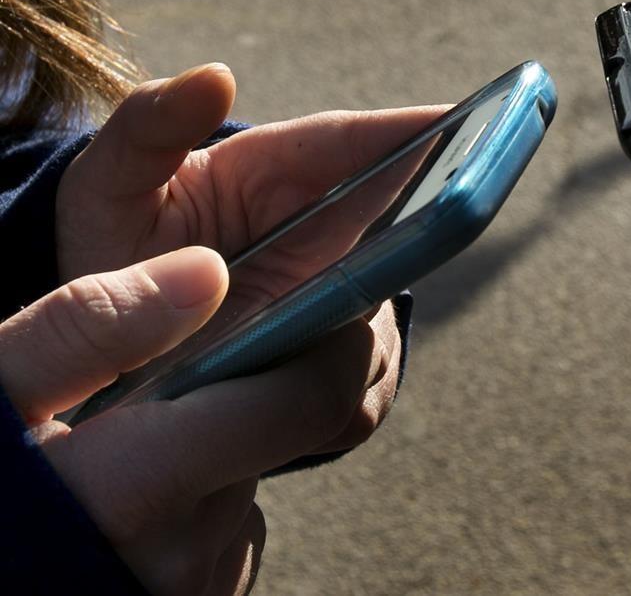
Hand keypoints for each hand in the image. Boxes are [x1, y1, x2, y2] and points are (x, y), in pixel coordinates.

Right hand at [1, 247, 397, 592]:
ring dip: (218, 453)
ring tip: (132, 449)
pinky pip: (224, 536)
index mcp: (139, 487)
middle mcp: (185, 551)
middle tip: (183, 373)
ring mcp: (195, 591)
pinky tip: (131, 504)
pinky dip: (197, 509)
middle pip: (279, 437)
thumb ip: (88, 329)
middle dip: (254, 389)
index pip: (310, 403)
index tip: (333, 304)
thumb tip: (207, 272)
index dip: (338, 346)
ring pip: (249, 484)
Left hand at [57, 63, 430, 450]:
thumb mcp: (112, 180)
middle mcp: (324, 231)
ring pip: (382, 317)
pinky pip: (361, 387)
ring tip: (305, 348)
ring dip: (358, 335)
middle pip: (398, 226)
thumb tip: (219, 75)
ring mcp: (337, 298)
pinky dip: (337, 398)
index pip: (353, 144)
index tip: (460, 119)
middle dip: (427, 228)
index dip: (409, 134)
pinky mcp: (335, 365)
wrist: (108, 346)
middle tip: (452, 223)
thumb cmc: (115, 245)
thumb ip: (151, 123)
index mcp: (277, 173)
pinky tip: (286, 406)